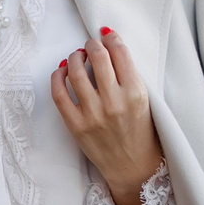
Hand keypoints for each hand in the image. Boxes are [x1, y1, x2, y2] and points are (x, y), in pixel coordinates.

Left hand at [51, 27, 161, 204]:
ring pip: (76, 72)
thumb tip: (109, 45)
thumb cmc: (141, 132)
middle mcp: (114, 102)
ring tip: (77, 56)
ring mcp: (93, 115)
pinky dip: (58, 77)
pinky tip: (62, 72)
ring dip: (75, 57)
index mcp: (136, 93)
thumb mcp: (145, 101)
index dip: (110, 39)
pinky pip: (59, 94)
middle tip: (91, 44)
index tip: (106, 36)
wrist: (133, 168)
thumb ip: (129, 75)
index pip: (119, 53)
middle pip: (97, 57)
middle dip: (92, 44)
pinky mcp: (76, 126)